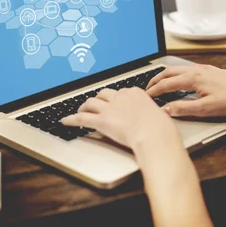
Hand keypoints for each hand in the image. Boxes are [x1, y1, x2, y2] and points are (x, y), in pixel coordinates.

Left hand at [61, 88, 181, 151]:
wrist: (154, 134)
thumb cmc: (160, 128)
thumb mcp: (158, 114)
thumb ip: (149, 113)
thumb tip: (151, 119)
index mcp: (135, 92)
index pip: (120, 92)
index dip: (114, 98)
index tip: (112, 102)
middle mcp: (120, 97)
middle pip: (103, 94)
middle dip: (98, 99)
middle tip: (95, 105)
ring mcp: (110, 108)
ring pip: (91, 103)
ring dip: (84, 107)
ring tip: (80, 111)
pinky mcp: (101, 120)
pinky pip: (82, 118)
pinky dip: (71, 119)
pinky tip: (65, 121)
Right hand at [146, 65, 225, 116]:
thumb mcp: (206, 109)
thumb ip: (184, 109)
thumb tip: (166, 109)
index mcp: (193, 78)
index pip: (166, 84)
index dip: (154, 91)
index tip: (145, 97)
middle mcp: (196, 70)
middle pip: (168, 72)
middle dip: (155, 80)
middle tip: (146, 89)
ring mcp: (202, 68)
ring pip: (177, 69)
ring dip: (165, 76)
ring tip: (158, 84)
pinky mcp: (209, 70)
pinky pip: (185, 70)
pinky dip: (175, 75)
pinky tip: (177, 82)